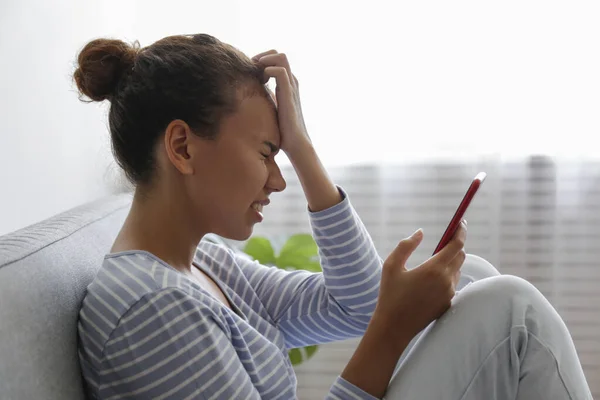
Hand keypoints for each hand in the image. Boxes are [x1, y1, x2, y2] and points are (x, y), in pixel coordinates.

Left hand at [252, 50, 309, 155]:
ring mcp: (291, 86)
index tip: (250, 71)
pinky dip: (269, 70)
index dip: (262, 60)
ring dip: (265, 60)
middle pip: (279, 54)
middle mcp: (291, 82)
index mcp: (287, 84)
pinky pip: (281, 72)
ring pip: (281, 58)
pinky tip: (261, 81)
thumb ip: (265, 98)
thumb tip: (248, 95)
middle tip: (251, 68)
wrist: (295, 143)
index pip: (276, 60)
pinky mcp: (289, 94)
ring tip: (255, 72)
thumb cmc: (282, 129)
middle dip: (262, 56)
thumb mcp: (271, 108)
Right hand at [374, 221, 466, 343]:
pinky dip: (447, 276)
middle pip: (461, 256)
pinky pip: (452, 284)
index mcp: (434, 269)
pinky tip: (431, 279)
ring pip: (457, 270)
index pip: (456, 245)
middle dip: (455, 245)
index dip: (460, 232)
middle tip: (446, 238)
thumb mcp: (391, 265)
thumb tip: (420, 233)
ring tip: (435, 260)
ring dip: (451, 261)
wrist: (394, 327)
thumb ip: (406, 245)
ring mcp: (449, 294)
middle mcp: (446, 281)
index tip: (460, 223)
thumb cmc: (390, 295)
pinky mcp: (448, 304)